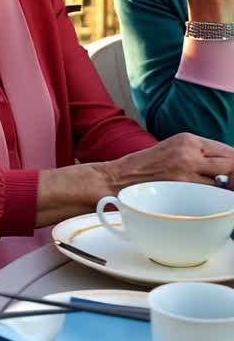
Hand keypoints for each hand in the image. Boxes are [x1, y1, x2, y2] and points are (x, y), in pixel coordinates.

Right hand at [100, 133, 233, 192]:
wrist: (119, 178)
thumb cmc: (144, 169)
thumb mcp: (173, 151)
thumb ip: (197, 156)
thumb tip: (224, 169)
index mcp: (188, 139)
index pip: (227, 150)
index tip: (232, 174)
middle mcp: (190, 151)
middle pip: (231, 163)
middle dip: (233, 176)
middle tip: (228, 186)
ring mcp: (187, 169)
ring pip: (224, 180)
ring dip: (224, 189)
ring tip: (215, 195)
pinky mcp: (182, 186)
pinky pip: (209, 193)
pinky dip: (212, 199)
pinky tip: (203, 201)